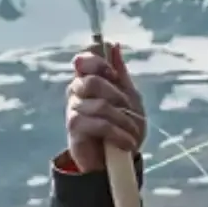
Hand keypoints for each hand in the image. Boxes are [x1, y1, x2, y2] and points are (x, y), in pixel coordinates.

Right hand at [64, 41, 145, 172]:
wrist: (117, 160)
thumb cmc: (121, 126)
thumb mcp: (129, 98)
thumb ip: (120, 74)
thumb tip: (114, 46)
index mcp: (88, 80)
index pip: (84, 61)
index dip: (98, 63)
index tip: (114, 75)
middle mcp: (76, 93)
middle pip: (92, 82)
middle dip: (117, 97)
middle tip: (130, 111)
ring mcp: (73, 111)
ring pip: (101, 106)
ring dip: (124, 121)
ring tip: (133, 134)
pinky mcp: (75, 130)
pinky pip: (98, 124)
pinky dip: (118, 134)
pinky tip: (127, 143)